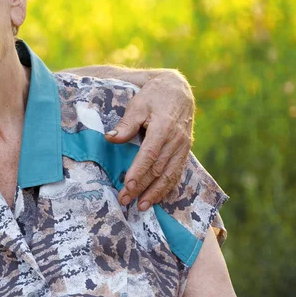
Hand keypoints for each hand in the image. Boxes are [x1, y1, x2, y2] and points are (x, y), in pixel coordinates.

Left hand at [106, 69, 193, 210]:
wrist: (178, 90)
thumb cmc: (154, 96)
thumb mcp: (138, 104)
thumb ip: (126, 124)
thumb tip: (110, 139)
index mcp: (164, 128)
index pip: (149, 155)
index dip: (138, 172)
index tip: (126, 186)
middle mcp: (176, 140)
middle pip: (158, 169)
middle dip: (141, 187)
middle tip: (125, 201)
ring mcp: (183, 147)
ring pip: (169, 175)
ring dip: (156, 193)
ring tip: (142, 206)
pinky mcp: (185, 151)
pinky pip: (177, 172)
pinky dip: (167, 187)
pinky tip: (157, 198)